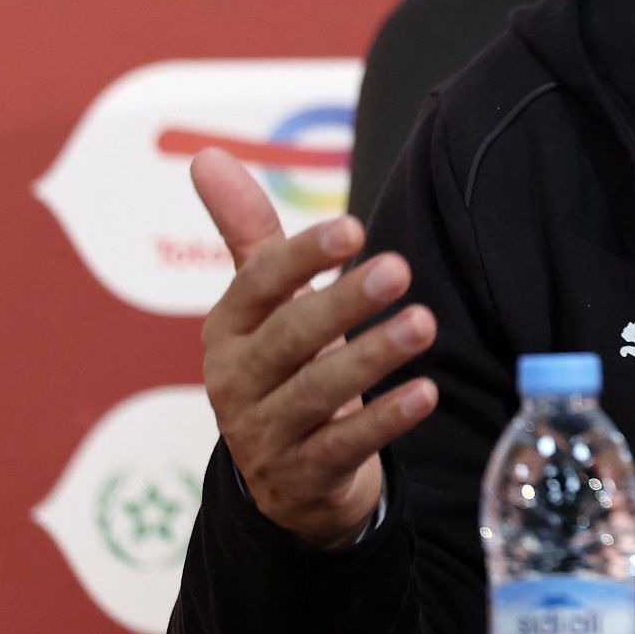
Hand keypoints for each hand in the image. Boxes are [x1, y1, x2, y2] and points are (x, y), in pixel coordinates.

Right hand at [191, 148, 438, 548]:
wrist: (285, 477)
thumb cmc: (283, 366)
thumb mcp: (262, 305)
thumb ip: (247, 233)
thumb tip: (207, 156)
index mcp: (229, 330)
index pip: (259, 285)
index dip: (303, 256)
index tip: (354, 227)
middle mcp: (237, 381)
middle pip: (290, 338)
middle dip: (343, 303)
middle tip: (399, 270)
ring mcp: (266, 434)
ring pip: (318, 392)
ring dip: (373, 356)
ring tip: (425, 323)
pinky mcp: (302, 476)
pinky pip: (344, 447)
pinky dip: (385, 420)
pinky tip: (426, 393)